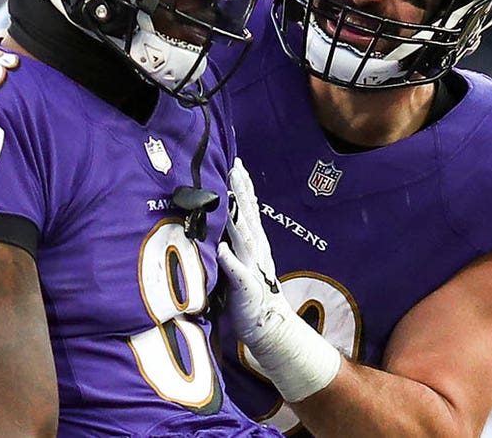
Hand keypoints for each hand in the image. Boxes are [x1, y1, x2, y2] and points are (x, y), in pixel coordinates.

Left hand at [218, 158, 341, 402]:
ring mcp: (251, 267)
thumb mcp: (242, 264)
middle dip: (241, 191)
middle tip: (235, 166)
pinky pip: (237, 271)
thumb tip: (222, 224)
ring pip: (243, 236)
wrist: (270, 327)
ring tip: (229, 196)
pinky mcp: (246, 287)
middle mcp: (255, 251)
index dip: (242, 187)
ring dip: (237, 216)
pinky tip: (222, 249)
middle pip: (247, 215)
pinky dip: (230, 259)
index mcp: (253, 245)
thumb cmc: (251, 296)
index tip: (237, 164)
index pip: (247, 210)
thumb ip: (234, 244)